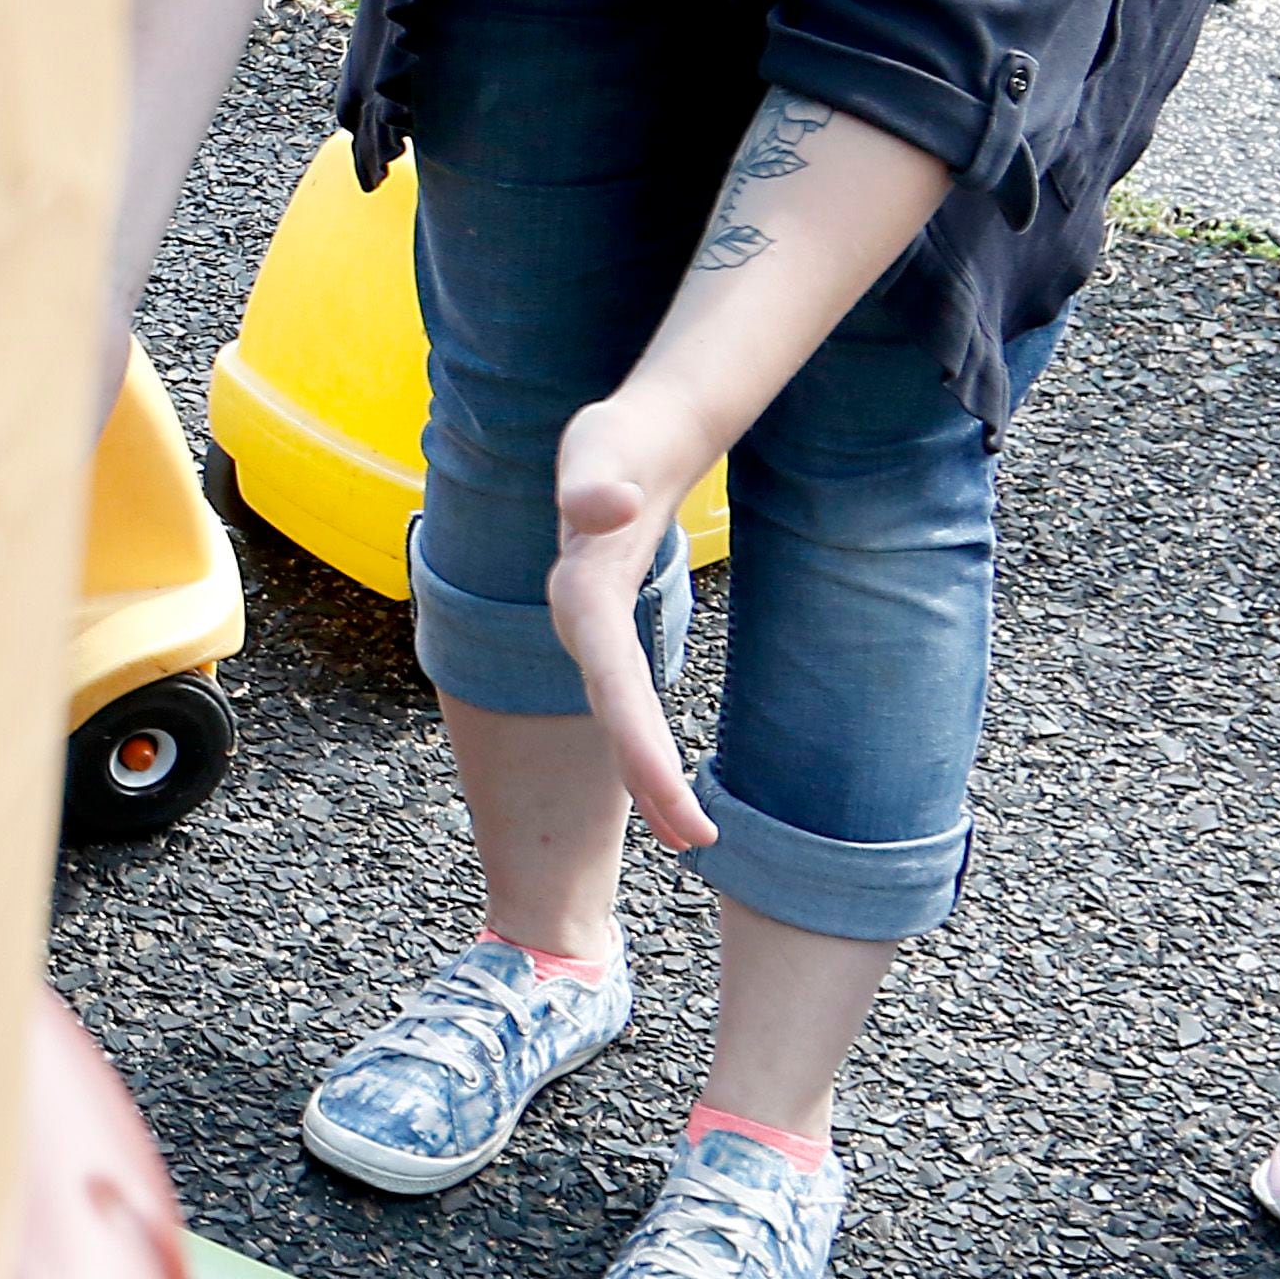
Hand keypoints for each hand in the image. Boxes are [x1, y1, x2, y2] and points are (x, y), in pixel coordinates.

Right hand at [547, 392, 718, 854]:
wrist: (627, 438)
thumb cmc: (619, 442)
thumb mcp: (603, 445)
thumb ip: (592, 479)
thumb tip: (606, 508)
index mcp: (582, 592)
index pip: (611, 679)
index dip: (638, 741)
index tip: (674, 799)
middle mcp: (581, 620)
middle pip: (613, 710)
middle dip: (648, 777)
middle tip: (697, 840)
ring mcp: (595, 629)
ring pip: (617, 715)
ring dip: (647, 775)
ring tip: (690, 835)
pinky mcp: (614, 631)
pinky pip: (628, 701)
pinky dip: (646, 747)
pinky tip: (666, 786)